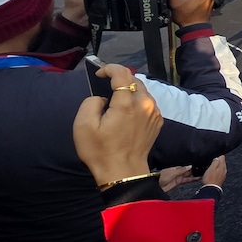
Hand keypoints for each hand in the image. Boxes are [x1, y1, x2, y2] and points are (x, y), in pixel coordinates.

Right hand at [72, 64, 161, 187]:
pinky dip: (137, 101)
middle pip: (134, 80)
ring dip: (129, 89)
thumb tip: (103, 97)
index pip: (123, 74)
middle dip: (120, 79)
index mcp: (127, 104)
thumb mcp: (83, 126)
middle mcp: (145, 104)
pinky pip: (147, 103)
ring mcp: (154, 113)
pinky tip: (127, 111)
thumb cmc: (100, 151)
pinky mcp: (157, 121)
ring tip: (115, 98)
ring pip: (143, 90)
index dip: (110, 68)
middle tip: (105, 85)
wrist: (123, 172)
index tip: (99, 73)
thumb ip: (91, 102)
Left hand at [158, 166, 199, 192]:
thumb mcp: (173, 172)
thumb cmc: (162, 177)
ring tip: (201, 173)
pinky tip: (196, 178)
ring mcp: (178, 177)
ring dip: (194, 175)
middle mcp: (178, 172)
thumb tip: (190, 166)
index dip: (191, 165)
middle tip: (201, 169)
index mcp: (176, 168)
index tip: (197, 164)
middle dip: (193, 169)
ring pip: (188, 175)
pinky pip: (187, 180)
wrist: (157, 185)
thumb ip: (182, 170)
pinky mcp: (179, 182)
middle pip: (187, 170)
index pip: (185, 166)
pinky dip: (192, 179)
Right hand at [201, 156, 227, 187]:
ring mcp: (224, 174)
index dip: (217, 157)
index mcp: (222, 166)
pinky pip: (220, 172)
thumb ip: (215, 162)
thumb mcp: (211, 168)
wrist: (211, 189)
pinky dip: (217, 172)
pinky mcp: (222, 178)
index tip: (212, 161)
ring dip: (217, 168)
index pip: (222, 157)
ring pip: (221, 167)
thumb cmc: (210, 179)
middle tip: (211, 166)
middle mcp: (224, 170)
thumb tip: (217, 158)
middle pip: (222, 162)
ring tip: (211, 171)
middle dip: (217, 162)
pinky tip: (213, 175)